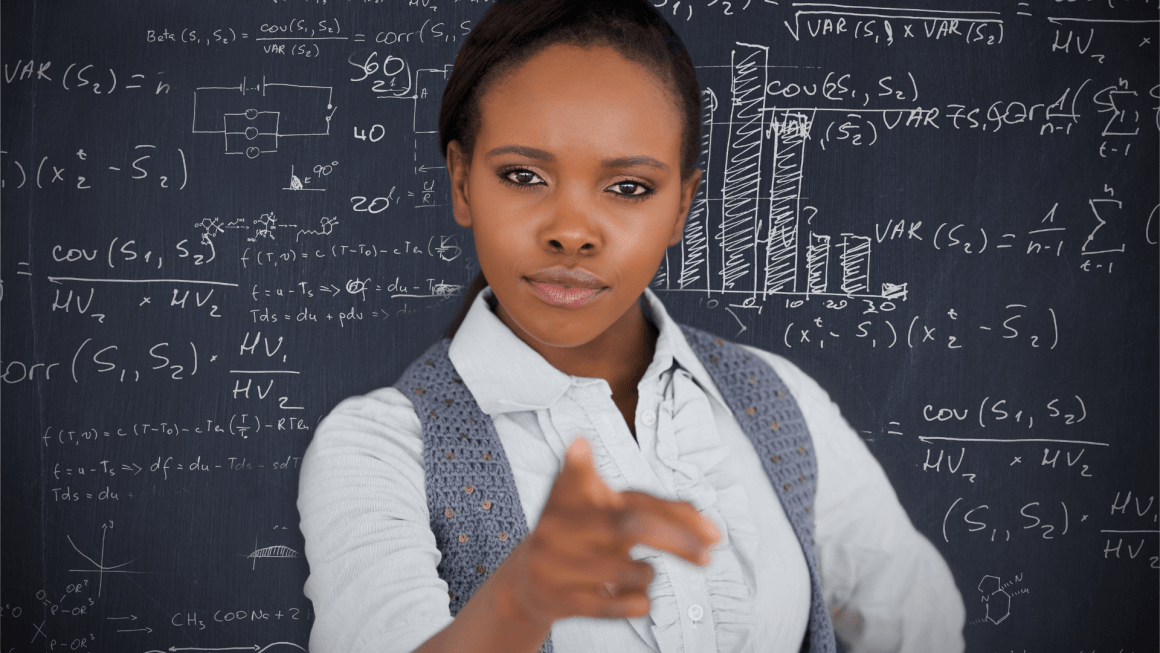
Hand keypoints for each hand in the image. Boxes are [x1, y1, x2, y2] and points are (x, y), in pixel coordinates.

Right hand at [499, 436, 720, 627]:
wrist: (525, 579)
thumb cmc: (579, 534)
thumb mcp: (604, 510)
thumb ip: (645, 503)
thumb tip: (693, 503)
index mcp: (575, 495)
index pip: (636, 500)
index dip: (677, 514)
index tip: (718, 535)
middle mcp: (561, 524)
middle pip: (630, 526)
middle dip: (677, 542)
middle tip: (709, 557)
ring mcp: (557, 563)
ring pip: (626, 571)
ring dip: (646, 575)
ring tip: (642, 572)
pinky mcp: (559, 599)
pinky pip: (612, 607)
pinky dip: (636, 603)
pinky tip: (637, 598)